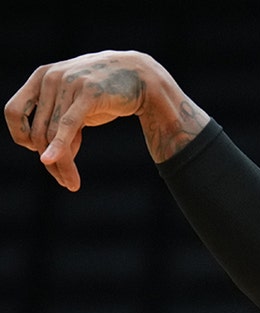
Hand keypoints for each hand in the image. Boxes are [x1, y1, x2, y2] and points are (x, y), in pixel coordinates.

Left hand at [4, 50, 207, 190]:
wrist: (140, 76)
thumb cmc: (107, 92)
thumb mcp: (77, 104)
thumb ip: (60, 123)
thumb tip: (49, 157)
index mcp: (42, 77)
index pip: (14, 112)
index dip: (20, 135)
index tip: (38, 150)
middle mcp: (50, 78)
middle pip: (38, 130)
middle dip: (48, 160)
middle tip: (63, 180)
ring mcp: (69, 84)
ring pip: (52, 134)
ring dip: (60, 164)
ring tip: (71, 183)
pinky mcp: (88, 94)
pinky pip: (67, 125)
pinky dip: (59, 146)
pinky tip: (52, 161)